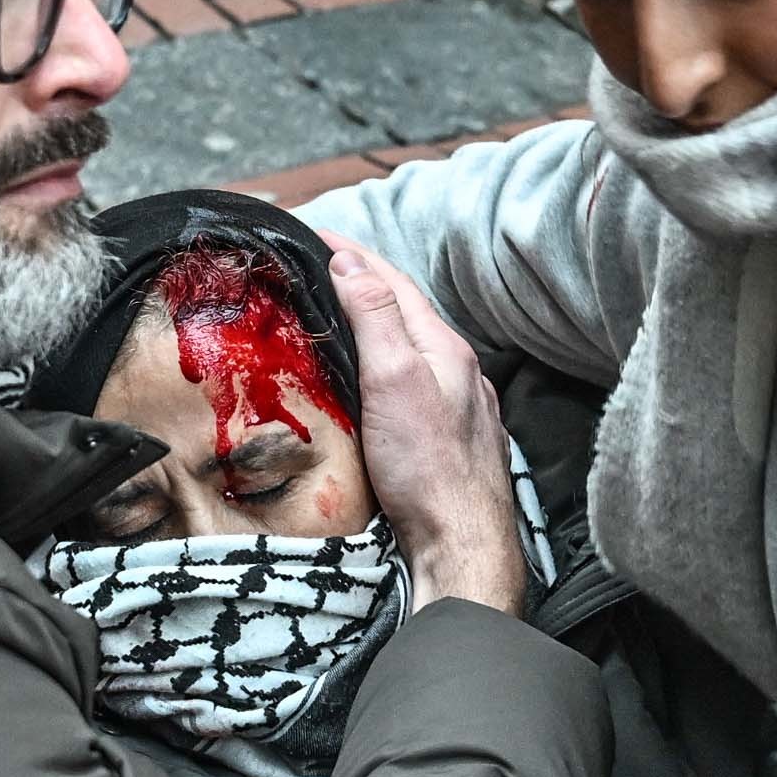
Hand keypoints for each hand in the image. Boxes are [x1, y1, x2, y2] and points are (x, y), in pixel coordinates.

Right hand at [319, 233, 527, 617]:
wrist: (462, 543)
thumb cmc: (428, 468)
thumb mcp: (395, 380)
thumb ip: (376, 318)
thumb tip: (351, 262)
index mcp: (444, 349)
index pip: (394, 281)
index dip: (353, 254)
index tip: (314, 234)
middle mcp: (457, 371)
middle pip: (404, 311)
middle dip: (363, 282)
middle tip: (318, 266)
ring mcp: (457, 406)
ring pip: (410, 348)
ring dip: (374, 323)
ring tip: (338, 312)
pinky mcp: (447, 439)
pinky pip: (412, 382)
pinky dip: (385, 364)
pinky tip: (371, 379)